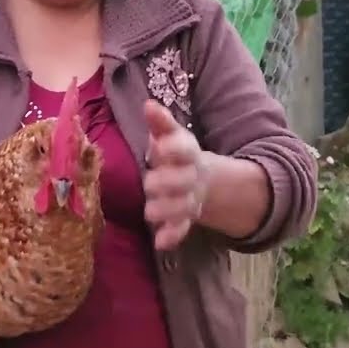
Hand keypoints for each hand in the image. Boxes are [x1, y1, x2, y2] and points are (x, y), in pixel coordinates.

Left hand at [142, 99, 209, 249]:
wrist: (200, 177)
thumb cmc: (174, 152)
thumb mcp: (170, 135)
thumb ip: (160, 122)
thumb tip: (148, 104)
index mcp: (186, 152)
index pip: (183, 149)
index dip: (173, 149)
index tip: (160, 148)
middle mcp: (190, 176)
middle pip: (184, 180)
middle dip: (168, 183)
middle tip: (149, 183)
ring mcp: (189, 198)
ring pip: (182, 206)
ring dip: (168, 210)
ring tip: (150, 213)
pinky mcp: (185, 218)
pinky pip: (181, 229)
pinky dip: (172, 236)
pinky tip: (160, 243)